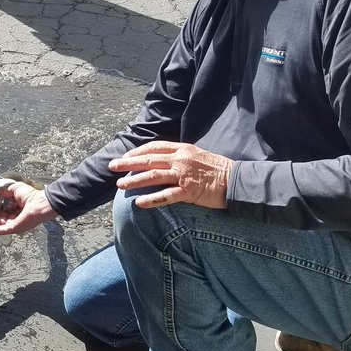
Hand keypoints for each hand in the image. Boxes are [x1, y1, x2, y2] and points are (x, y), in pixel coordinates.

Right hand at [0, 181, 56, 234]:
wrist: (39, 204)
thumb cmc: (31, 196)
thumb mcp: (14, 189)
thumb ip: (4, 190)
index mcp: (17, 207)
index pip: (3, 209)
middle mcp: (16, 216)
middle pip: (0, 218)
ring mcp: (14, 223)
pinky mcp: (14, 228)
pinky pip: (0, 230)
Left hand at [108, 141, 232, 209]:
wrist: (237, 181)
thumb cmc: (218, 169)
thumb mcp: (197, 155)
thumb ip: (179, 156)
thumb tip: (162, 160)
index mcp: (182, 149)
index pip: (154, 147)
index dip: (137, 152)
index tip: (125, 157)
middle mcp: (181, 160)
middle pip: (149, 160)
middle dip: (128, 163)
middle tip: (113, 167)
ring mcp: (184, 175)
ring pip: (153, 176)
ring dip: (134, 180)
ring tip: (120, 184)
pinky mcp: (189, 192)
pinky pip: (166, 196)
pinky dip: (151, 200)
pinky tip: (139, 203)